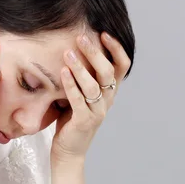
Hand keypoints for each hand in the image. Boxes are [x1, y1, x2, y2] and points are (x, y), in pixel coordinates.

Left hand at [50, 31, 129, 160]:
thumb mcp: (81, 94)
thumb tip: (73, 48)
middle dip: (95, 52)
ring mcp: (97, 111)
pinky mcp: (84, 121)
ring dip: (80, 67)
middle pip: (108, 72)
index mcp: (110, 92)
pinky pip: (78, 100)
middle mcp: (107, 100)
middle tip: (81, 37)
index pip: (122, 66)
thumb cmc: (72, 119)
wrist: (69, 151)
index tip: (103, 32)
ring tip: (68, 52)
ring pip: (93, 86)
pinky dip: (71, 85)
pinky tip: (62, 72)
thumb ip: (83, 76)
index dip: (116, 48)